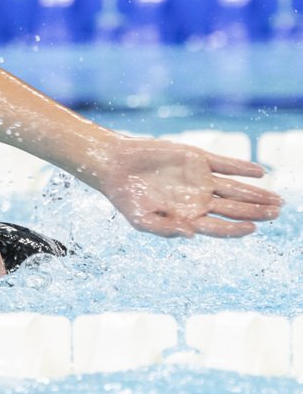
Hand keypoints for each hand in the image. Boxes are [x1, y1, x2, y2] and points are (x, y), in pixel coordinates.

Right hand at [100, 138, 282, 237]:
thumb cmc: (126, 197)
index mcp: (186, 217)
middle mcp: (198, 200)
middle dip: (256, 212)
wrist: (116, 167)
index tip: (252, 229)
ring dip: (256, 193)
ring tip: (277, 200)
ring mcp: (200, 179)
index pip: (218, 227)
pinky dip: (242, 168)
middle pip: (234, 209)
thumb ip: (165, 228)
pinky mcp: (198, 159)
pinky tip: (260, 173)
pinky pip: (226, 164)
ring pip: (235, 188)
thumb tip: (192, 234)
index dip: (236, 229)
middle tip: (277, 212)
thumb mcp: (140, 219)